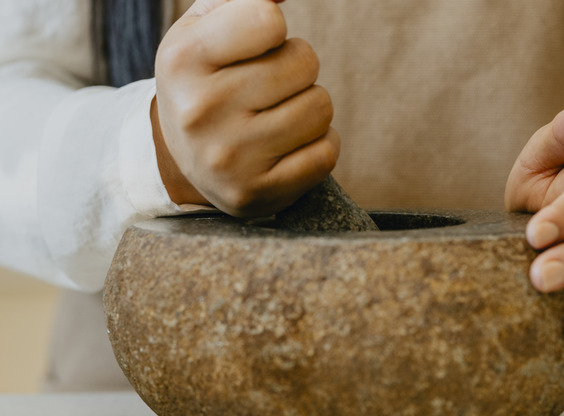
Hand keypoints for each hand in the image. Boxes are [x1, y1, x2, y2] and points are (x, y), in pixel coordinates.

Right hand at [153, 0, 339, 216]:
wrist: (181, 161)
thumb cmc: (206, 80)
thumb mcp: (207, 30)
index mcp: (183, 60)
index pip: (268, 19)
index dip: (272, 29)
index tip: (255, 45)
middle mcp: (201, 111)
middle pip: (304, 63)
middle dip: (296, 69)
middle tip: (267, 87)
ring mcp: (229, 157)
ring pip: (320, 107)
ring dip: (310, 106)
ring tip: (277, 115)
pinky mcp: (257, 193)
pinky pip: (327, 153)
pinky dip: (318, 145)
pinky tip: (288, 146)